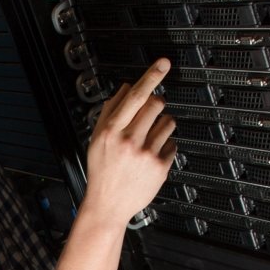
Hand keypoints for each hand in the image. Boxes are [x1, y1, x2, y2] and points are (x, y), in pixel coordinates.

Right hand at [80, 58, 177, 223]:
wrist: (108, 205)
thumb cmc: (102, 171)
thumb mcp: (97, 138)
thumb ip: (111, 110)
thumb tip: (126, 88)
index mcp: (112, 131)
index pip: (135, 96)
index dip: (151, 77)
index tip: (163, 64)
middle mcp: (130, 140)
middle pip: (156, 104)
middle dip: (156, 104)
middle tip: (150, 113)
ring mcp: (147, 154)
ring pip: (168, 123)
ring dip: (163, 125)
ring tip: (150, 138)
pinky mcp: (161, 167)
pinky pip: (172, 144)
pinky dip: (165, 147)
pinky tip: (151, 156)